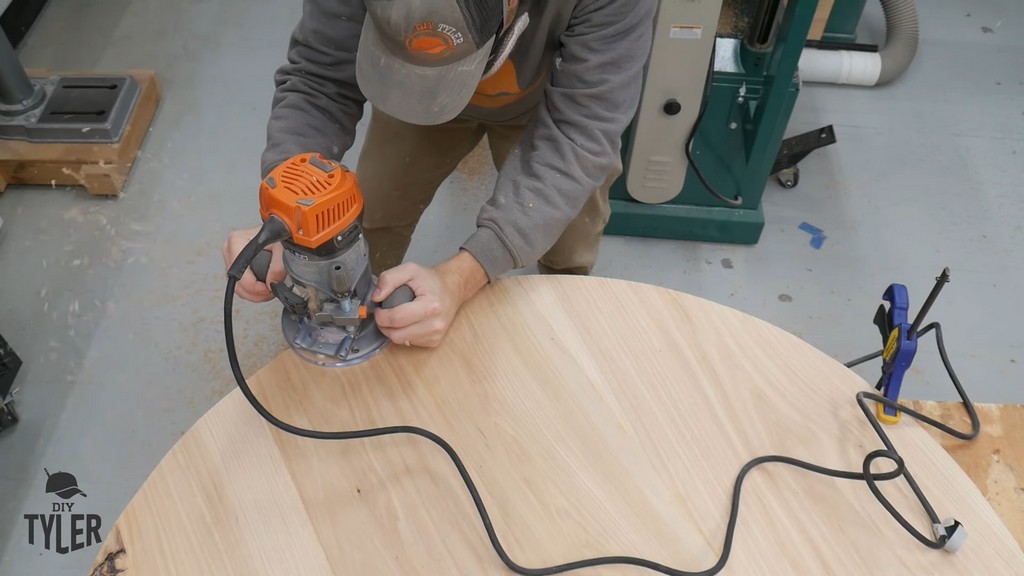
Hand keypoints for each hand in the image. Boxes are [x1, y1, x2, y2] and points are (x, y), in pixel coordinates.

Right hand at [222, 226, 285, 301]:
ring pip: (237, 286)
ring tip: (269, 291)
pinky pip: (240, 284)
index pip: (240, 274)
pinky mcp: (235, 265)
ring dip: (254, 294)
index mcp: (237, 242)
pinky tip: (264, 288)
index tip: (268, 289)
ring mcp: (231, 258)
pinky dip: (252, 291)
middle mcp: (230, 249)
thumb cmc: (279, 234)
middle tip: (271, 292)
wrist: (279, 230)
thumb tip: (271, 283)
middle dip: (255, 293)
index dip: (255, 287)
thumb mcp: (283, 248)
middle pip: (237, 283)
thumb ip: (279, 266)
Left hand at [372, 251, 488, 347]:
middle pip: (396, 335)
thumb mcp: (409, 270)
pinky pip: (409, 342)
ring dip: (393, 331)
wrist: (452, 288)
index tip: (378, 309)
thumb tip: (376, 298)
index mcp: (430, 306)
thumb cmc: (431, 280)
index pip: (396, 319)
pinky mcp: (434, 341)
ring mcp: (435, 335)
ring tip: (395, 316)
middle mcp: (435, 324)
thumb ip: (389, 279)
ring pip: (401, 341)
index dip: (381, 316)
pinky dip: (403, 333)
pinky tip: (407, 322)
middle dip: (384, 326)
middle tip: (383, 314)